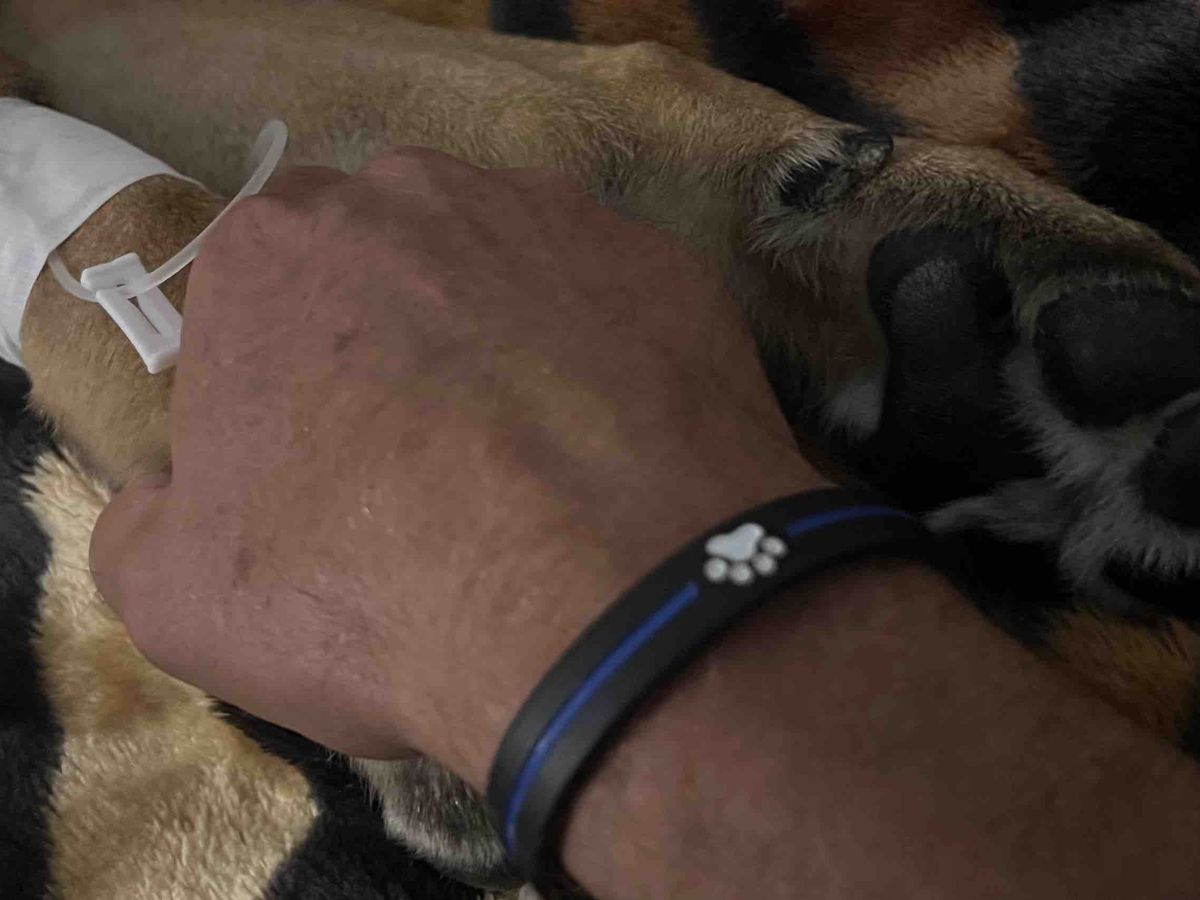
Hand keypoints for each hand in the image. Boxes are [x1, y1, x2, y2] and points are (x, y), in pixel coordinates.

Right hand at [89, 148, 823, 783]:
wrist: (602, 612)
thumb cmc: (370, 593)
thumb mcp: (180, 598)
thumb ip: (144, 520)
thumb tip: (170, 492)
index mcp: (271, 250)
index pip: (261, 297)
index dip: (285, 384)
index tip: (323, 462)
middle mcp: (410, 195)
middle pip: (383, 268)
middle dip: (391, 345)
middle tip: (427, 459)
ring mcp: (551, 216)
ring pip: (501, 271)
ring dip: (499, 339)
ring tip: (532, 455)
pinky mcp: (662, 261)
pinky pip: (609, 303)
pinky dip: (601, 359)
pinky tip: (613, 443)